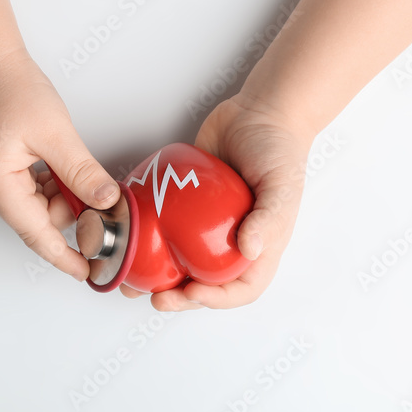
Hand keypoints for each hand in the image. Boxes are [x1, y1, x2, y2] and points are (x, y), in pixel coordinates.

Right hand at [0, 48, 119, 280]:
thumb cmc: (11, 90)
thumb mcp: (54, 134)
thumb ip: (81, 172)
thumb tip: (107, 201)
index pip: (37, 236)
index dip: (65, 258)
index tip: (89, 274)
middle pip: (42, 221)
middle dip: (75, 214)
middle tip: (106, 202)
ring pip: (43, 205)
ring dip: (68, 196)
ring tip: (83, 173)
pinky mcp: (7, 168)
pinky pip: (38, 189)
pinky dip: (58, 184)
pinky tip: (69, 167)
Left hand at [120, 92, 313, 309]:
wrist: (258, 112)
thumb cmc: (280, 150)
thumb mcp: (282, 185)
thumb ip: (269, 217)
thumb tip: (249, 250)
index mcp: (259, 246)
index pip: (241, 289)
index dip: (216, 299)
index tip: (191, 291)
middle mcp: (231, 241)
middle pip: (205, 283)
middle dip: (179, 297)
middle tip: (155, 296)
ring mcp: (206, 225)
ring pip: (179, 261)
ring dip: (155, 276)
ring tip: (131, 280)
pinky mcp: (185, 205)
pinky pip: (164, 228)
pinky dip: (145, 239)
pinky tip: (128, 241)